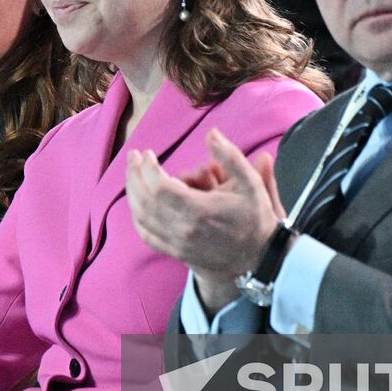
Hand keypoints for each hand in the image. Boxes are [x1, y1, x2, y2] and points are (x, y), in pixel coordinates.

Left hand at [127, 129, 283, 302]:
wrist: (258, 257)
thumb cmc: (255, 218)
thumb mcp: (250, 183)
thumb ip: (230, 156)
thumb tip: (211, 133)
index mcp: (200, 210)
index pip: (159, 187)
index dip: (147, 168)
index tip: (148, 153)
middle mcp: (184, 229)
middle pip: (144, 200)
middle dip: (134, 175)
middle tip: (133, 157)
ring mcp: (177, 242)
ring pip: (141, 218)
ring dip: (132, 193)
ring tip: (133, 174)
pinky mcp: (175, 252)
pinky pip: (146, 235)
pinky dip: (136, 217)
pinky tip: (136, 202)